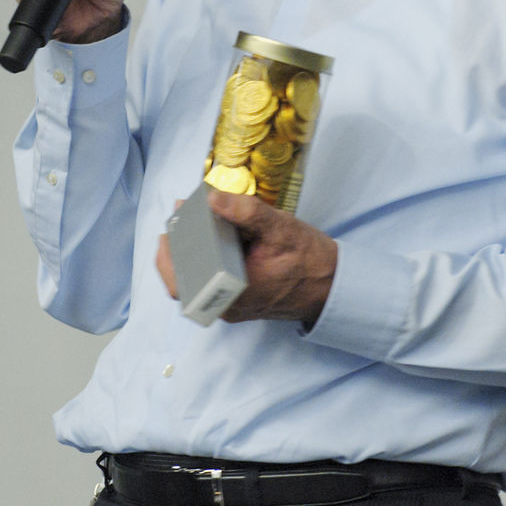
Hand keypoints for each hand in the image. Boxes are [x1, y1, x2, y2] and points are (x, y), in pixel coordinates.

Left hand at [155, 191, 338, 326]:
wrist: (331, 286)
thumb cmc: (308, 260)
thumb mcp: (280, 228)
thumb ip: (245, 213)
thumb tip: (212, 198)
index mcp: (232, 294)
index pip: (184, 278)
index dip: (173, 246)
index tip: (178, 213)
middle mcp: (226, 307)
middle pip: (183, 281)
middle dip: (177, 246)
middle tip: (181, 215)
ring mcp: (230, 307)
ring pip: (194, 283)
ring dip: (190, 253)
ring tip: (192, 222)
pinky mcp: (237, 302)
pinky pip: (209, 282)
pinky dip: (205, 260)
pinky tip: (211, 236)